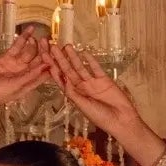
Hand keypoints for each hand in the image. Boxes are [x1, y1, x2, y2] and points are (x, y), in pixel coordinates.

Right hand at [0, 30, 52, 130]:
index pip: (44, 74)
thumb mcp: (16, 86)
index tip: (60, 56)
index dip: (52, 65)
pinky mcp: (7, 57)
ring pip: (30, 52)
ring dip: (36, 44)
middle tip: (51, 42)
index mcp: (29, 84)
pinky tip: (30, 30)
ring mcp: (16, 65)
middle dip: (45, 52)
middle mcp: (25, 74)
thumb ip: (31, 76)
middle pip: (38, 61)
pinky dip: (23, 38)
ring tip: (42, 36)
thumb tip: (46, 66)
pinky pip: (18, 46)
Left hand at [47, 45, 165, 165]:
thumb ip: (73, 93)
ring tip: (66, 46)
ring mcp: (92, 83)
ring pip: (80, 67)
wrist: (121, 119)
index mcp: (74, 95)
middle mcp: (81, 88)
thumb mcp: (83, 106)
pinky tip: (84, 53)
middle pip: (68, 71)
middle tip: (52, 46)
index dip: (53, 69)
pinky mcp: (104, 79)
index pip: (61, 80)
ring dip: (73, 57)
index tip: (45, 58)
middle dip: (60, 59)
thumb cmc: (101, 117)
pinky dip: (90, 60)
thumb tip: (63, 79)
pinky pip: (95, 68)